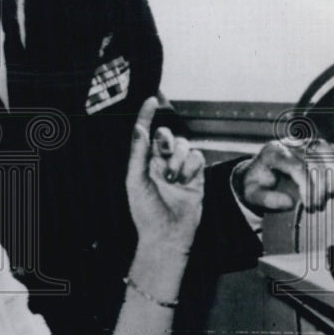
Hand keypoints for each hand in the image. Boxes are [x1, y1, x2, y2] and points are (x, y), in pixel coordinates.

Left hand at [125, 97, 204, 257]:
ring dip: (179, 158)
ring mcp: (180, 169)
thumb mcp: (136, 181)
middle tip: (163, 155)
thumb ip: (138, 154)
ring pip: (185, 145)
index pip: (146, 133)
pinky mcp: (196, 177)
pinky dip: (192, 166)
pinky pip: (197, 158)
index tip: (151, 100)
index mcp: (144, 161)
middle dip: (166, 140)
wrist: (167, 235)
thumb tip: (139, 128)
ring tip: (173, 178)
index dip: (147, 115)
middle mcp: (161, 162)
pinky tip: (185, 181)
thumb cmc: (145, 211)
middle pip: (168, 135)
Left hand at [233, 139, 333, 213]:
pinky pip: (329, 146)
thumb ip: (267, 200)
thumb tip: (288, 202)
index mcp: (272, 154)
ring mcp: (300, 143)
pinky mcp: (310, 145)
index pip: (296, 166)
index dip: (307, 186)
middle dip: (321, 183)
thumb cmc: (255, 184)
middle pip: (313, 158)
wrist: (255, 174)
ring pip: (324, 148)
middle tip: (320, 202)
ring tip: (331, 191)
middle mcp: (287, 144)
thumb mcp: (253, 195)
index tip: (310, 203)